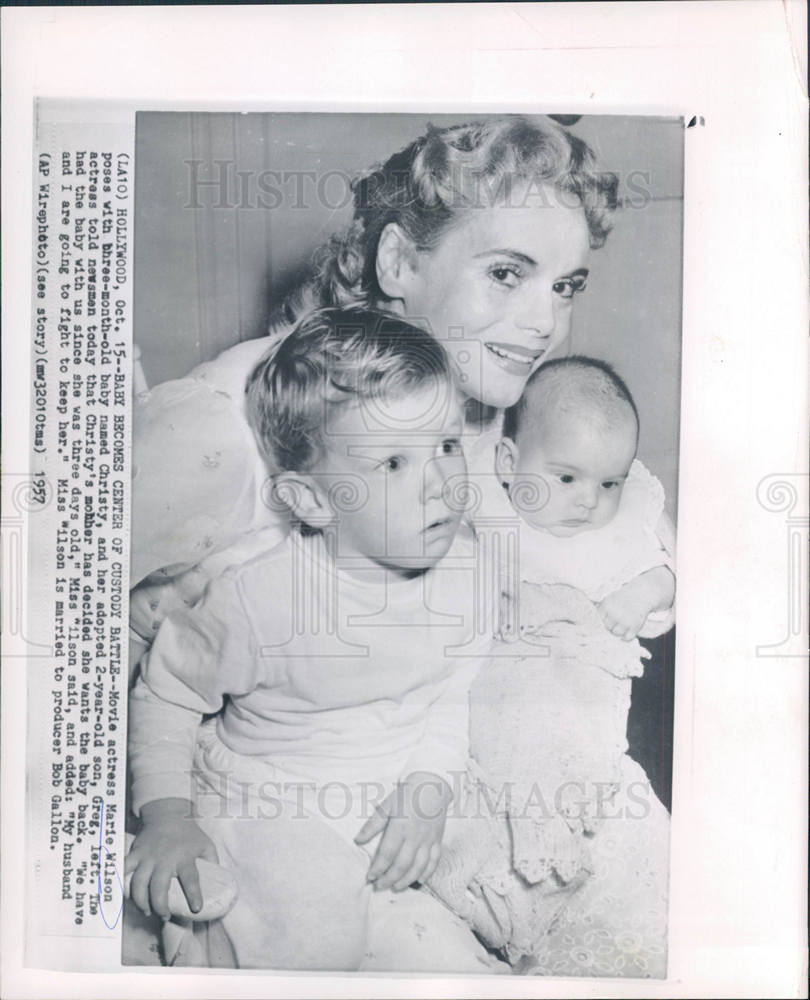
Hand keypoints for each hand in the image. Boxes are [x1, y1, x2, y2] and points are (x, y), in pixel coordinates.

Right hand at [125, 798, 217, 918]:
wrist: (167, 813)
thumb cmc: (188, 833)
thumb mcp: (205, 845)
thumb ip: (212, 862)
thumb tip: (218, 882)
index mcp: (185, 857)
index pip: (191, 878)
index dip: (194, 894)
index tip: (196, 908)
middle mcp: (165, 858)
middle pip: (159, 887)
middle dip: (160, 906)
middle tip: (164, 916)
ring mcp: (148, 857)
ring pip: (139, 884)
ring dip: (141, 902)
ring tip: (147, 911)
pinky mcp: (135, 853)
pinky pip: (124, 870)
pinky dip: (121, 883)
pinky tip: (123, 896)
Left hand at [354, 771, 450, 891]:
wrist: (432, 785)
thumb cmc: (406, 795)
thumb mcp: (387, 806)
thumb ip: (372, 825)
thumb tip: (358, 840)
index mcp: (400, 826)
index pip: (387, 853)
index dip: (378, 868)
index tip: (369, 877)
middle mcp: (415, 836)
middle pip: (402, 864)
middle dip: (389, 878)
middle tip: (379, 886)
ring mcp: (428, 839)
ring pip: (418, 866)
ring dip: (406, 880)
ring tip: (395, 887)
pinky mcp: (438, 840)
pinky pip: (434, 860)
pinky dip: (427, 873)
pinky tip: (418, 880)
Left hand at [598, 567, 674, 639]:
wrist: (642, 594)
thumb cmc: (622, 597)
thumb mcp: (609, 598)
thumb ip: (599, 607)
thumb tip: (587, 618)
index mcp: (607, 605)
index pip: (598, 620)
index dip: (601, 620)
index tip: (605, 619)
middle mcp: (616, 613)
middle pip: (607, 627)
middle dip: (609, 626)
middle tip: (614, 622)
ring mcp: (626, 620)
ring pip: (616, 633)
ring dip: (617, 631)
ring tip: (620, 625)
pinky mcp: (635, 626)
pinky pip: (627, 638)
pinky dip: (626, 637)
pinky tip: (626, 632)